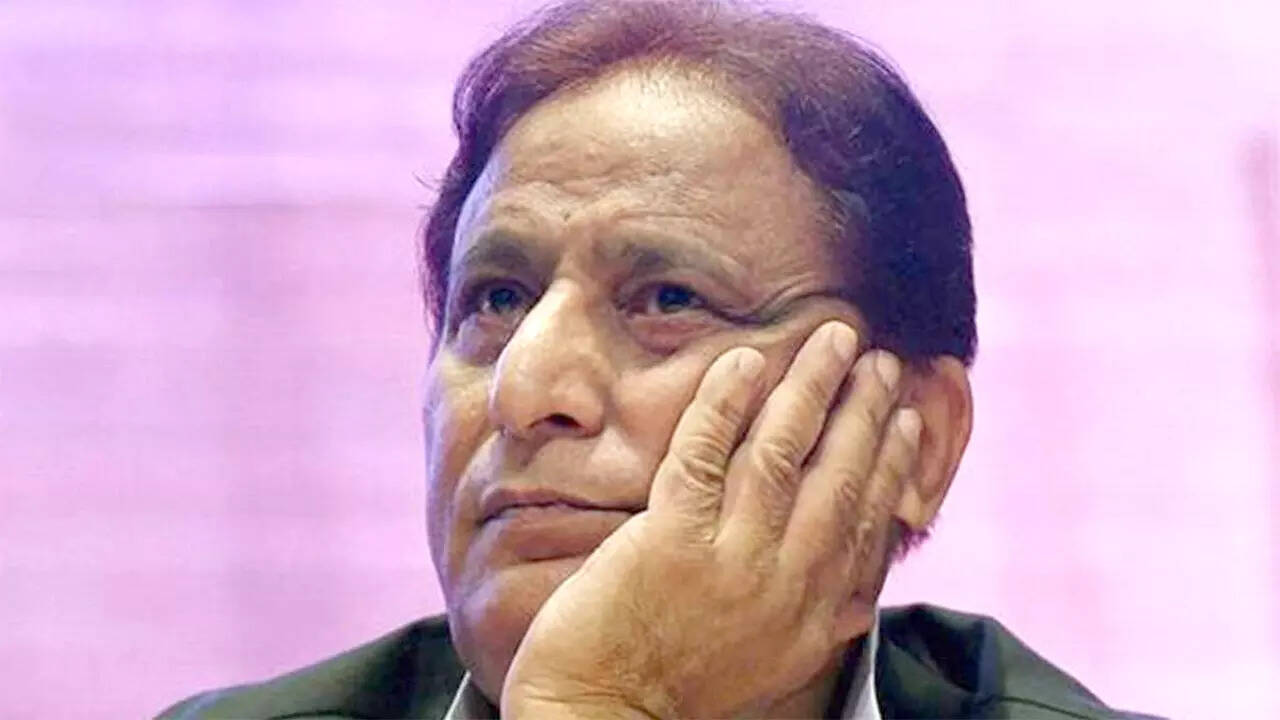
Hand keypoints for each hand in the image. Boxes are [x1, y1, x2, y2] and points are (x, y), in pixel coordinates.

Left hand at [500, 322, 920, 718]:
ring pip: (781, 453)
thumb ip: (815, 617)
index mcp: (814, 617)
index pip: (868, 524)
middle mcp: (785, 585)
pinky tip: (745, 362)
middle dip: (864, 411)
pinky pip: (704, 452)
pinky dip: (725, 401)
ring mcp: (729, 559)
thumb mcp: (771, 661)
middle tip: (880, 360)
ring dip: (812, 387)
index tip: (907, 420)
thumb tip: (860, 595)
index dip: (892, 465)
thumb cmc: (676, 685)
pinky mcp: (670, 539)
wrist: (601, 715)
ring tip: (834, 339)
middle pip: (838, 477)